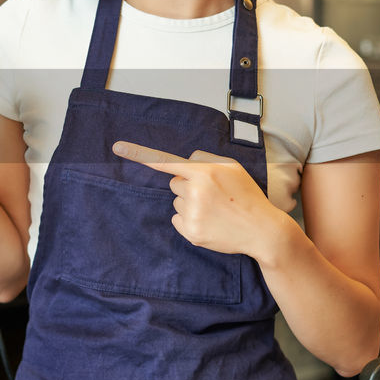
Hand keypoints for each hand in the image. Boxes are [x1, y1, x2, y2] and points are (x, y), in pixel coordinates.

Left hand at [111, 142, 281, 257]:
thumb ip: (206, 159)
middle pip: (174, 184)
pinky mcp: (191, 232)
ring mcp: (192, 213)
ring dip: (189, 204)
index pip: (166, 161)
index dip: (139, 154)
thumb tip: (185, 161)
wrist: (262, 230)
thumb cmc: (247, 195)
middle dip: (188, 187)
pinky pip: (176, 219)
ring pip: (176, 202)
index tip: (117, 147)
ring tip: (215, 210)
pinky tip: (210, 222)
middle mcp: (194, 191)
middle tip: (212, 196)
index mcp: (204, 172)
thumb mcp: (232, 167)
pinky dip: (189, 220)